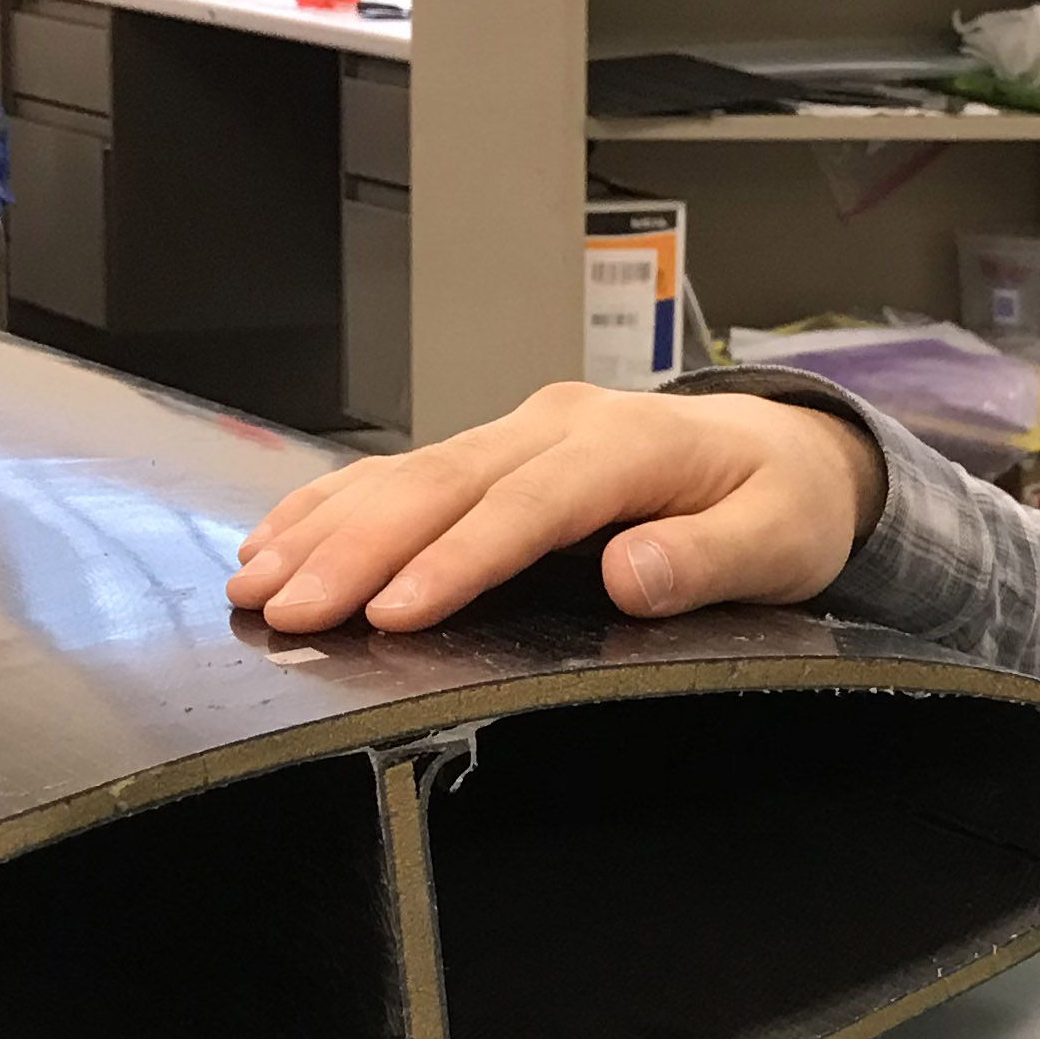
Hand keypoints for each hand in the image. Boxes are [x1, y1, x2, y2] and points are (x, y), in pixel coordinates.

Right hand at [226, 383, 889, 633]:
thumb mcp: (779, 540)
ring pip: (408, 475)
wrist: (784, 453)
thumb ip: (709, 558)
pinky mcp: (496, 449)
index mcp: (629, 444)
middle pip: (445, 485)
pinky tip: (276, 539)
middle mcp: (559, 425)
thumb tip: (631, 572)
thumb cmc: (781, 503)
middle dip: (357, 548)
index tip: (394, 613)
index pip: (531, 506)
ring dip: (326, 528)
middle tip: (287, 609)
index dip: (459, 560)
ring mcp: (521, 430)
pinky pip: (403, 471)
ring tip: (254, 582)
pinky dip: (334, 504)